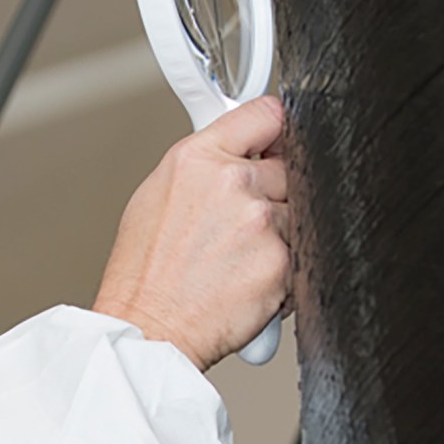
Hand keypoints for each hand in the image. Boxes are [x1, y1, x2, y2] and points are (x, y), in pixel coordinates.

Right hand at [92, 95, 290, 371]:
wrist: (149, 329)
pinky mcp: (281, 263)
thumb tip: (236, 154)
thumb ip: (204, 166)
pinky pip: (300, 256)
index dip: (274, 133)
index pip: (266, 114)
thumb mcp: (156, 196)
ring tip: (234, 258)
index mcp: (198, 158)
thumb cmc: (144, 274)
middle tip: (240, 223)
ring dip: (276, 234)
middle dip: (272, 193)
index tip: (275, 144)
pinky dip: (279, 270)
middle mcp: (233, 183)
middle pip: (289, 166)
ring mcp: (261, 223)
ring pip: (296, 214)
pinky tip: (243, 279)